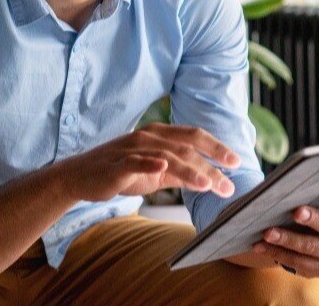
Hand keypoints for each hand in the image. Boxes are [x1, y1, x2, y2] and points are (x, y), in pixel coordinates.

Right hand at [61, 123, 240, 201]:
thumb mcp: (155, 173)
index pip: (194, 136)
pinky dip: (150, 162)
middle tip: (231, 179)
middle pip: (186, 145)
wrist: (81, 176)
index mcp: (159, 134)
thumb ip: (180, 173)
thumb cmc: (120, 172)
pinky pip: (136, 161)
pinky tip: (163, 165)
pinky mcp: (117, 163)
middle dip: (211, 161)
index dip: (216, 146)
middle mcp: (148, 136)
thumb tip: (210, 179)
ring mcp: (132, 148)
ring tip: (209, 183)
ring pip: (167, 155)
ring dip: (190, 169)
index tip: (236, 161)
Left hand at [252, 188, 318, 277]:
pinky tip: (261, 245)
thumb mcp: (313, 192)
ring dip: (289, 240)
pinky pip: (302, 264)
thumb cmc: (309, 200)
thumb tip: (288, 182)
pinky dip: (278, 253)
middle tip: (295, 212)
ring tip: (268, 232)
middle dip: (314, 219)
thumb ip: (309, 187)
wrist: (306, 228)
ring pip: (314, 248)